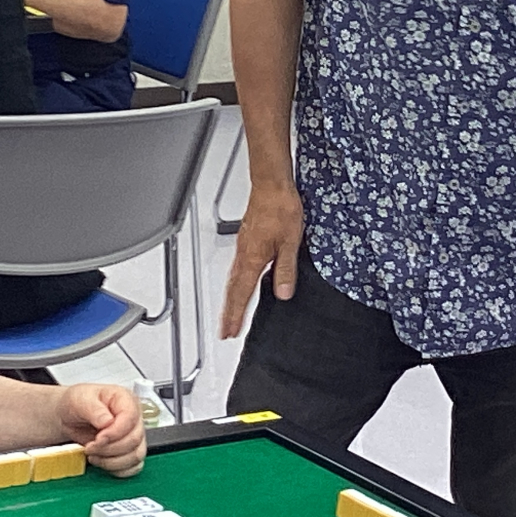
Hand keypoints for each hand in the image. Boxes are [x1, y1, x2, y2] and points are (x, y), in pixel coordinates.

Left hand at [57, 383, 145, 476]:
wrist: (69, 416)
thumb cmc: (77, 404)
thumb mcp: (80, 400)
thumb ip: (94, 409)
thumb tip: (107, 421)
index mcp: (125, 400)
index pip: (130, 418)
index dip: (115, 433)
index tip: (98, 439)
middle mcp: (133, 418)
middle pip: (133, 440)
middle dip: (109, 449)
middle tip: (90, 447)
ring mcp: (134, 436)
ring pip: (135, 456)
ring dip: (112, 461)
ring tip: (94, 455)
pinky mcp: (130, 452)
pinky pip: (133, 467)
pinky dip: (117, 469)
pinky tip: (102, 462)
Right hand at [221, 180, 303, 337]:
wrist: (271, 185)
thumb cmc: (280, 208)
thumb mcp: (290, 242)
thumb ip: (285, 269)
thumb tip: (282, 293)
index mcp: (253, 259)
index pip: (242, 294)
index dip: (236, 315)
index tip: (230, 331)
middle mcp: (244, 255)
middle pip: (232, 290)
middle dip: (228, 312)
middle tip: (225, 330)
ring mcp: (243, 247)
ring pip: (233, 279)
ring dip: (230, 299)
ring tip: (229, 313)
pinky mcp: (247, 239)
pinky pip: (237, 267)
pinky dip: (235, 282)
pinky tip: (241, 284)